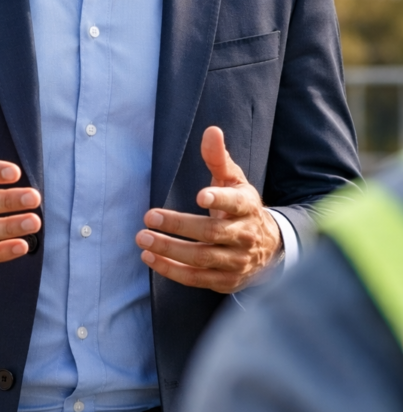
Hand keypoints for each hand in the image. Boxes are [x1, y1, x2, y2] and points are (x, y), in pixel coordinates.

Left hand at [135, 126, 281, 292]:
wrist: (269, 248)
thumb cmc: (241, 207)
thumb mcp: (233, 181)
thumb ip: (218, 158)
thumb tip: (211, 130)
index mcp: (248, 206)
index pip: (236, 203)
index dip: (219, 199)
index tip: (200, 195)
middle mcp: (244, 235)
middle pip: (211, 232)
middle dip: (178, 226)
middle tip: (148, 217)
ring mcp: (236, 261)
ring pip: (201, 258)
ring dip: (170, 250)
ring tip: (143, 239)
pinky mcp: (225, 281)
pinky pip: (196, 278)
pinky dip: (171, 270)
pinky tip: (150, 258)